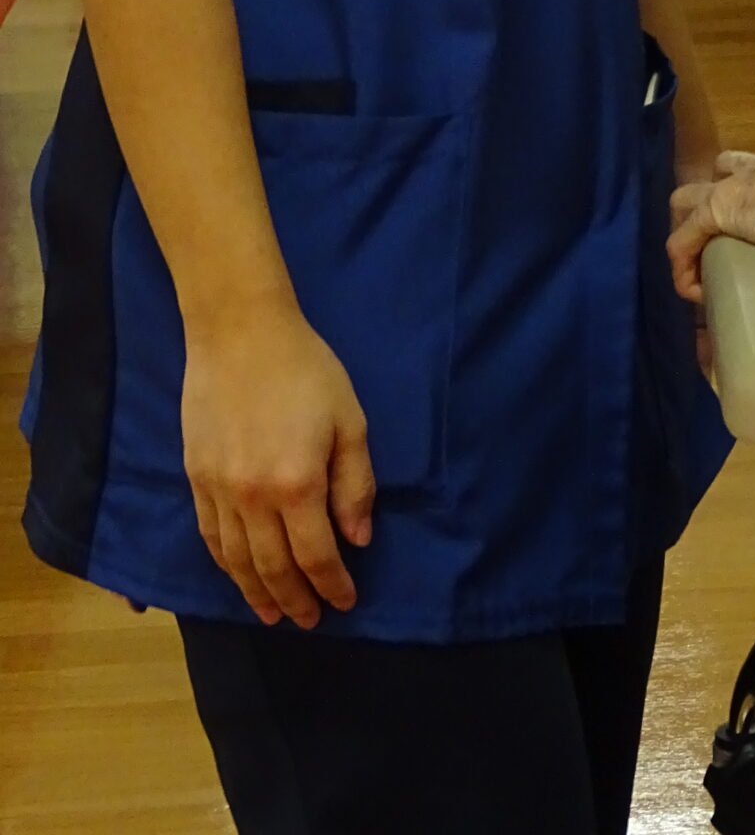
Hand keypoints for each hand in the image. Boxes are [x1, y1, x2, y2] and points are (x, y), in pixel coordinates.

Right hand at [181, 302, 374, 627]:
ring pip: (236, 561)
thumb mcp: (349, 420)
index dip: (332, 585)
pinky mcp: (195, 479)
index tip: (346, 602)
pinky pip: (210, 537)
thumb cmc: (306, 370)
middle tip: (310, 621)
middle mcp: (253, 499)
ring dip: (256, 593)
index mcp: (297, 484)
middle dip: (295, 600)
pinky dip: (226, 565)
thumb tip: (358, 539)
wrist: (239, 333)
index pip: (316, 555)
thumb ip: (355, 484)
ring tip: (273, 615)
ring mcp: (218, 491)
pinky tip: (238, 575)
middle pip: (273, 568)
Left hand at [668, 141, 754, 302]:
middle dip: (724, 192)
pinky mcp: (716, 211)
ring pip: (691, 196)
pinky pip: (682, 241)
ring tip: (702, 262)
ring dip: (693, 226)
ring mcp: (737, 186)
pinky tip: (693, 292)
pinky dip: (683, 265)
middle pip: (728, 168)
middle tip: (732, 231)